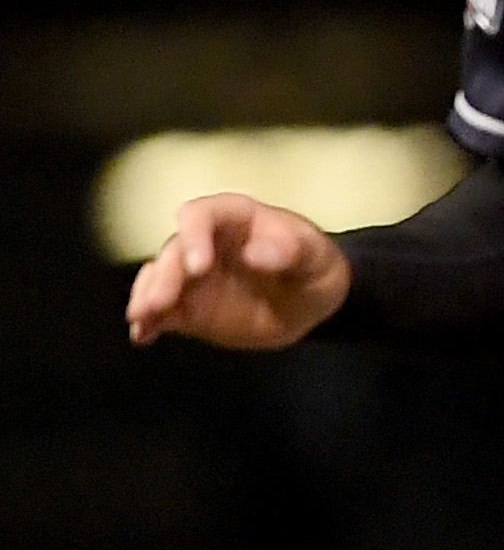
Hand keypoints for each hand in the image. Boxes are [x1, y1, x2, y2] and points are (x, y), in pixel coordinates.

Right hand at [125, 194, 349, 348]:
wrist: (310, 302)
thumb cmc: (313, 267)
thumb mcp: (316, 258)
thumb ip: (291, 251)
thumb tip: (256, 253)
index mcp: (237, 218)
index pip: (204, 214)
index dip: (195, 235)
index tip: (199, 266)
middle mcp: (205, 241)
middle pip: (175, 250)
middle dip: (166, 274)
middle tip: (161, 301)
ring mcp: (192, 273)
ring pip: (159, 277)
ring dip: (147, 295)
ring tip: (141, 317)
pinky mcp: (187, 304)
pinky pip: (160, 309)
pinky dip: (148, 320)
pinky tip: (143, 334)